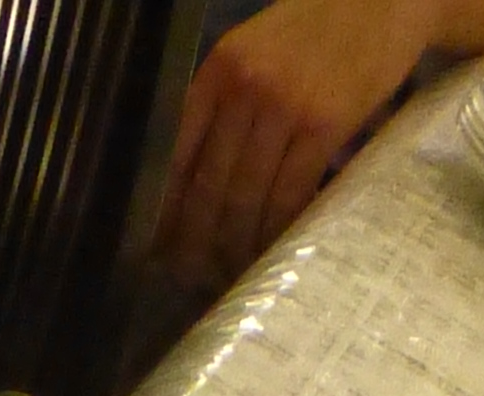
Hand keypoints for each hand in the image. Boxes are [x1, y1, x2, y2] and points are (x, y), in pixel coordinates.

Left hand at [154, 0, 427, 283]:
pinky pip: (288, 196)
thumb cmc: (319, 33)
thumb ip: (227, 106)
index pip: (177, 155)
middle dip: (196, 241)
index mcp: (218, 71)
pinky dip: (277, 230)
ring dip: (237, 245)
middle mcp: (243, 88)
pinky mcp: (323, 125)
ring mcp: (283, 106)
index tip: (160, 248)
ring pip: (246, 199)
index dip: (166, 209)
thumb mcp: (258, 55)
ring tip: (233, 271)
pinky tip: (272, 248)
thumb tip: (195, 180)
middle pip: (208, 187)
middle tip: (193, 275)